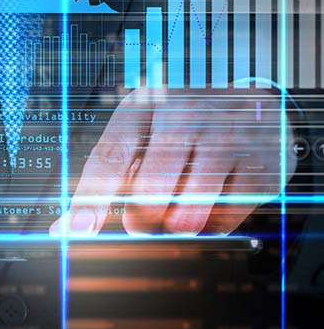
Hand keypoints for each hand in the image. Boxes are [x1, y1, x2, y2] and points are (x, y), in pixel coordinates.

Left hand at [51, 88, 294, 235]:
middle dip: (140, 219)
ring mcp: (229, 139)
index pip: (110, 158)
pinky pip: (225, 219)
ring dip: (175, 225)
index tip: (75, 232)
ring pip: (187, 214)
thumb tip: (65, 228)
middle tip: (142, 218)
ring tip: (179, 206)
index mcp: (146, 106)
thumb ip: (106, 175)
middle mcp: (188, 116)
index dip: (90, 200)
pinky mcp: (263, 165)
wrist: (254, 97)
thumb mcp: (141, 128)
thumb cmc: (183, 119)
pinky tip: (212, 199)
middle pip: (149, 195)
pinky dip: (211, 222)